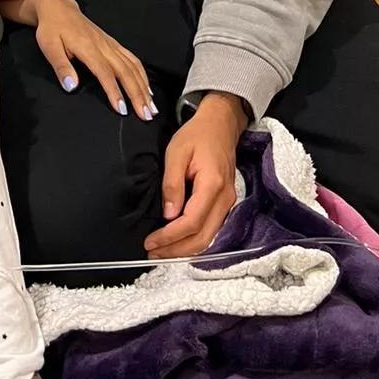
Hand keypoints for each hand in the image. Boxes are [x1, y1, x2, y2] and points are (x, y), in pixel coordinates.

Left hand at [28, 0, 154, 119]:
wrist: (58, 8)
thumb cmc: (52, 28)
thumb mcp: (49, 46)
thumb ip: (61, 66)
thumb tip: (71, 86)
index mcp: (88, 47)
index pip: (105, 72)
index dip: (114, 91)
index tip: (122, 109)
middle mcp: (103, 45)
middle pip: (125, 71)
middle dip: (137, 94)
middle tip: (146, 115)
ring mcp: (110, 44)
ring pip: (132, 66)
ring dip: (143, 87)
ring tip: (151, 107)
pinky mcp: (113, 43)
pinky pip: (132, 59)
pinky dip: (142, 74)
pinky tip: (147, 87)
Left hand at [144, 92, 248, 259]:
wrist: (221, 125)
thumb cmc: (197, 135)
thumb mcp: (177, 152)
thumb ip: (172, 183)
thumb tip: (168, 215)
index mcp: (212, 185)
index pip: (192, 222)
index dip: (170, 236)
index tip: (150, 241)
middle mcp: (225, 199)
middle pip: (203, 238)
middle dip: (176, 250)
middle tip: (152, 253)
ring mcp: (228, 203)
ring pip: (209, 238)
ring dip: (185, 249)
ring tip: (161, 251)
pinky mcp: (225, 204)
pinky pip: (211, 230)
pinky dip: (194, 240)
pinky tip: (177, 241)